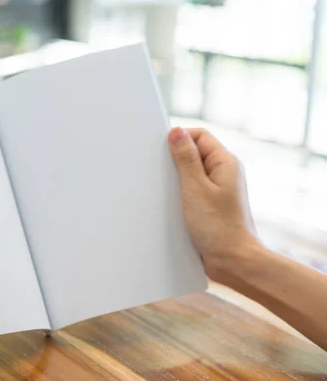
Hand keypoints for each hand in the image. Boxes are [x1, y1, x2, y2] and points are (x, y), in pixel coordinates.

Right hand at [168, 127, 261, 282]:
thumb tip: (176, 132)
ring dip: (176, 179)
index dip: (179, 138)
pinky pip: (190, 190)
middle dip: (174, 160)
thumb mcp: (195, 188)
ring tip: (166, 191)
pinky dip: (179, 193)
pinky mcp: (209, 204)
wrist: (232, 261)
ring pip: (190, 173)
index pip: (199, 135)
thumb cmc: (219, 227)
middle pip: (194, 152)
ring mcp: (217, 189)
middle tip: (161, 172)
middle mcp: (223, 173)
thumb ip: (185, 158)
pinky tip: (170, 204)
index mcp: (225, 162)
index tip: (160, 149)